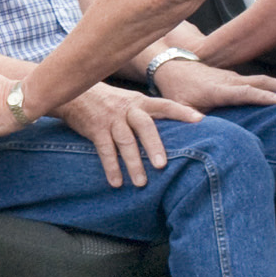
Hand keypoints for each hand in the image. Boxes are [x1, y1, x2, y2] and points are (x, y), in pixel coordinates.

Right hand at [57, 84, 201, 186]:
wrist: (76, 93)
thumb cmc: (110, 102)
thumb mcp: (131, 102)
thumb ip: (148, 114)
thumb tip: (175, 133)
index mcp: (141, 102)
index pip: (165, 105)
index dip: (182, 112)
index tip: (200, 120)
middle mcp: (128, 109)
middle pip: (144, 126)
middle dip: (153, 145)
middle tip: (162, 166)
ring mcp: (111, 119)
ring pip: (125, 141)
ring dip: (133, 163)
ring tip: (141, 183)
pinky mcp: (95, 129)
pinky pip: (104, 149)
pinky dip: (111, 167)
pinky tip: (116, 182)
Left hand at [153, 59, 275, 111]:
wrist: (172, 66)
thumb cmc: (177, 90)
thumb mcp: (178, 106)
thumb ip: (188, 116)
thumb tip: (200, 124)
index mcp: (217, 89)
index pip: (244, 92)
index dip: (262, 96)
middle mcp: (229, 80)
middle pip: (261, 81)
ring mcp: (233, 77)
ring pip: (262, 79)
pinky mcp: (235, 78)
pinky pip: (258, 81)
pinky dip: (274, 85)